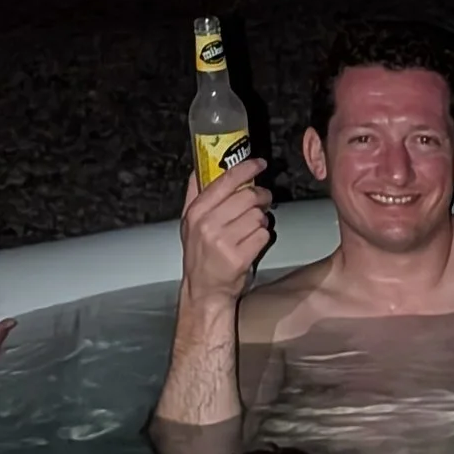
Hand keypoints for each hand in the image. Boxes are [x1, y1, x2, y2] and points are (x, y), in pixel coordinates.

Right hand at [179, 157, 274, 304]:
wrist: (204, 290)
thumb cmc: (200, 255)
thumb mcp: (190, 223)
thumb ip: (195, 194)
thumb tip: (199, 167)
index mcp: (196, 212)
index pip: (225, 180)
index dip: (246, 168)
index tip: (259, 163)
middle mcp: (208, 224)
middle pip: (247, 196)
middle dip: (261, 196)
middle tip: (263, 200)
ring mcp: (223, 241)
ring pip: (258, 215)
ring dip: (260, 220)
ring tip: (251, 227)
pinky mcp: (239, 256)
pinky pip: (263, 234)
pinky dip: (262, 237)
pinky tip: (252, 242)